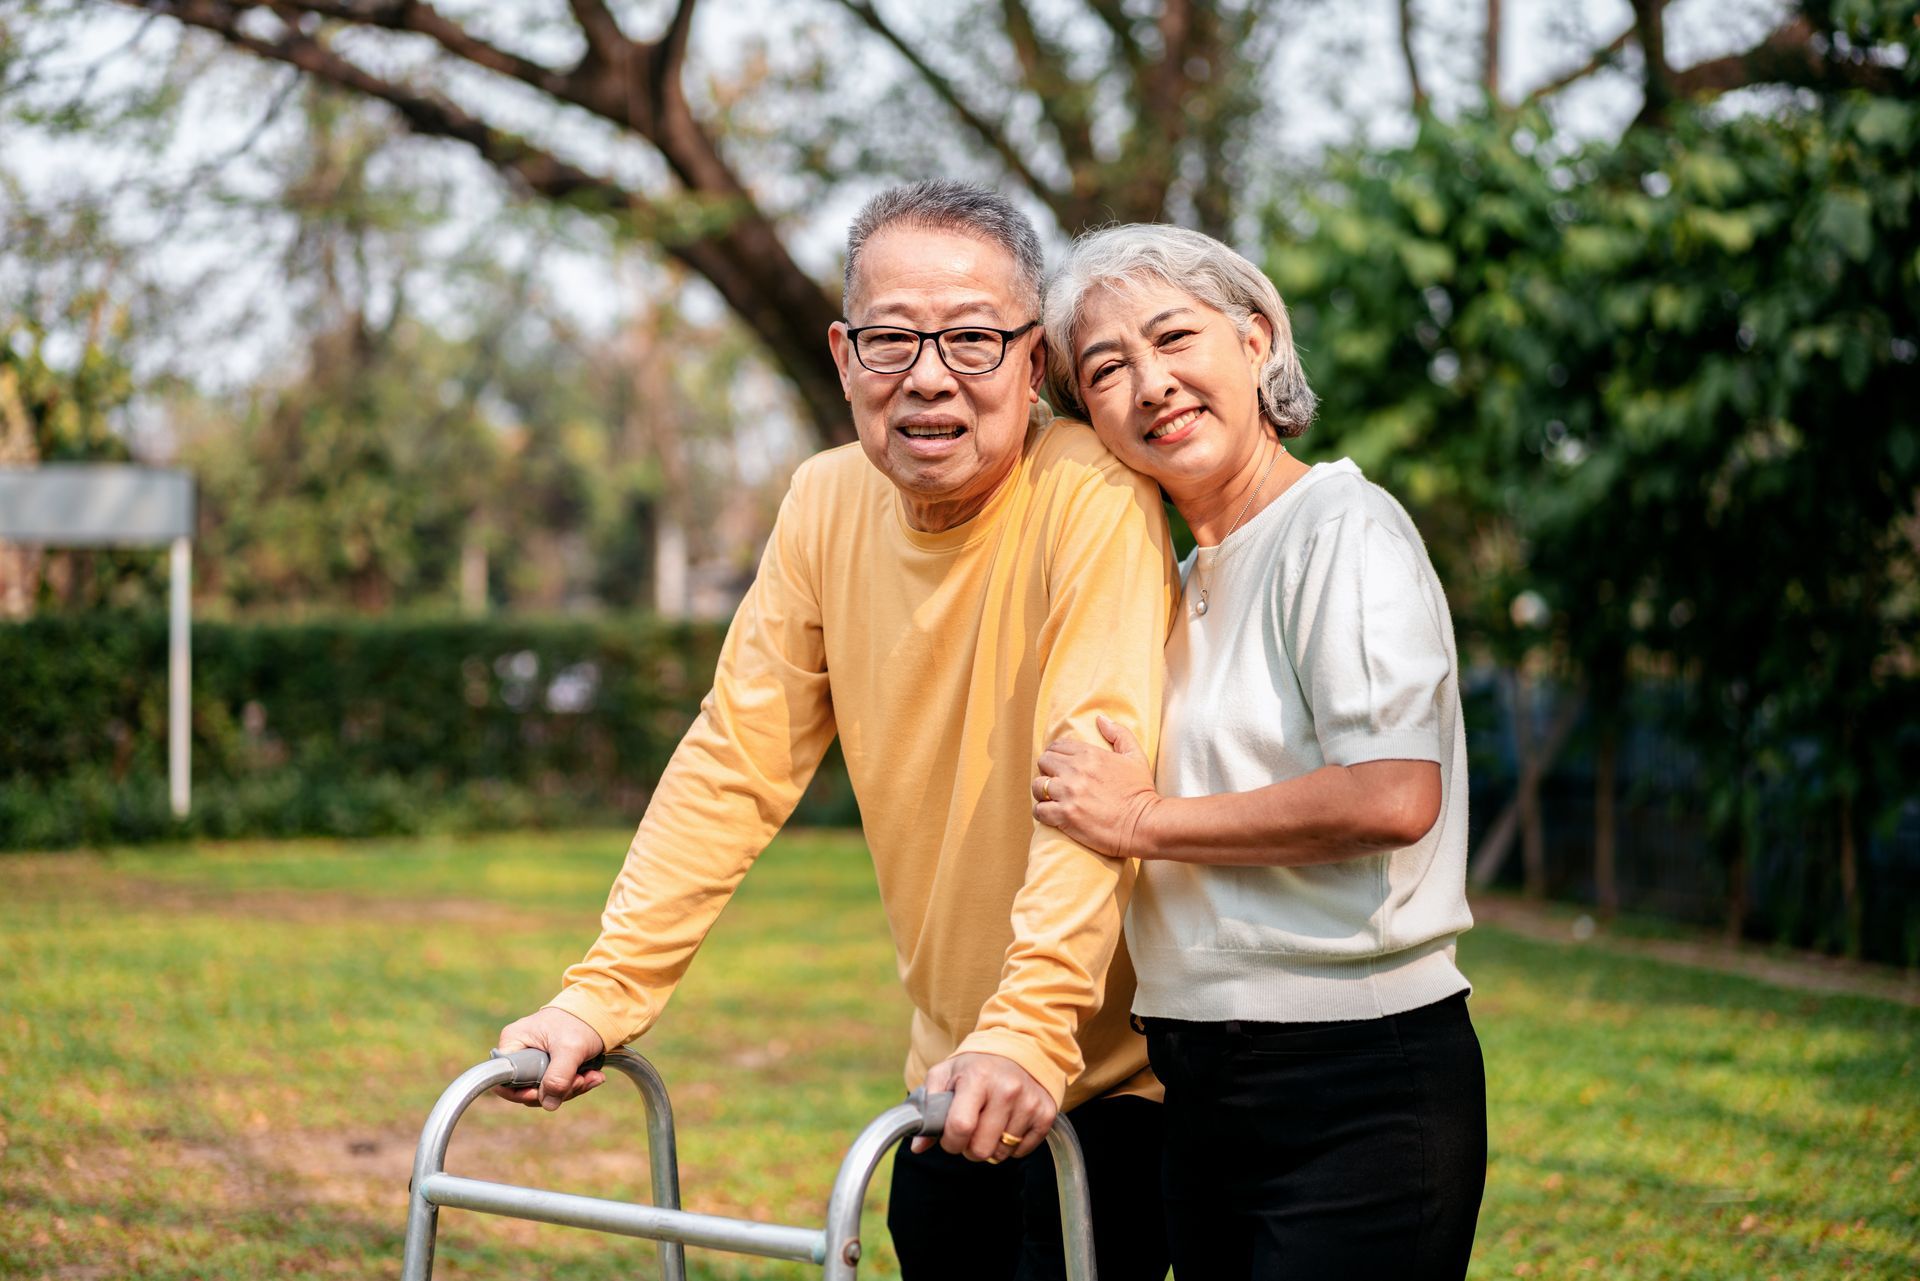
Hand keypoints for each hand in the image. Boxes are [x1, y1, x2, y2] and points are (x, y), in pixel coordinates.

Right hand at [492, 1007, 606, 1110]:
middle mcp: (519, 1051)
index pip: (504, 1080)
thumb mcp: (570, 1048)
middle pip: (527, 1088)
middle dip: (557, 1090)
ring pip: (545, 1089)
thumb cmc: (580, 1021)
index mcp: (513, 1042)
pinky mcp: (549, 1065)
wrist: (599, 1010)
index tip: (544, 1093)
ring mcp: (533, 1059)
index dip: (521, 1093)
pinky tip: (593, 1076)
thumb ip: (559, 1076)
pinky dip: (576, 1084)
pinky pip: (557, 1084)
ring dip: (571, 1088)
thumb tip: (548, 1104)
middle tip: (580, 1081)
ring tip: (591, 1077)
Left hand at [910, 1052, 1055, 1162]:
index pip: (960, 1127)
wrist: (1019, 1049)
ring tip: (989, 1125)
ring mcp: (1029, 1102)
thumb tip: (918, 1146)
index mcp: (978, 1078)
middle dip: (969, 1149)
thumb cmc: (976, 1066)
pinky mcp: (1046, 1114)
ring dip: (991, 1147)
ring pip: (1001, 1153)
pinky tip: (1008, 1125)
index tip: (950, 1137)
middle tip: (970, 1132)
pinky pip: (1023, 1151)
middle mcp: (1007, 1089)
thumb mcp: (946, 1075)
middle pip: (982, 1148)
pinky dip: (1012, 1146)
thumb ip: (928, 1108)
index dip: (950, 1142)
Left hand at [1033, 714, 1160, 858]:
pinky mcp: (1065, 815)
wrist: (1145, 824)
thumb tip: (1101, 719)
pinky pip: (1039, 810)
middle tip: (1057, 783)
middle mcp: (1076, 771)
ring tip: (1052, 799)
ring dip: (1042, 793)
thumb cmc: (1141, 792)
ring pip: (1037, 786)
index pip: (1057, 746)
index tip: (1061, 767)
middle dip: (1048, 771)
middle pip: (1043, 762)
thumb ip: (1119, 734)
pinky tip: (1052, 815)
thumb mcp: (1135, 757)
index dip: (1056, 755)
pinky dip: (1042, 813)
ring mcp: (1069, 793)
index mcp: (1090, 755)